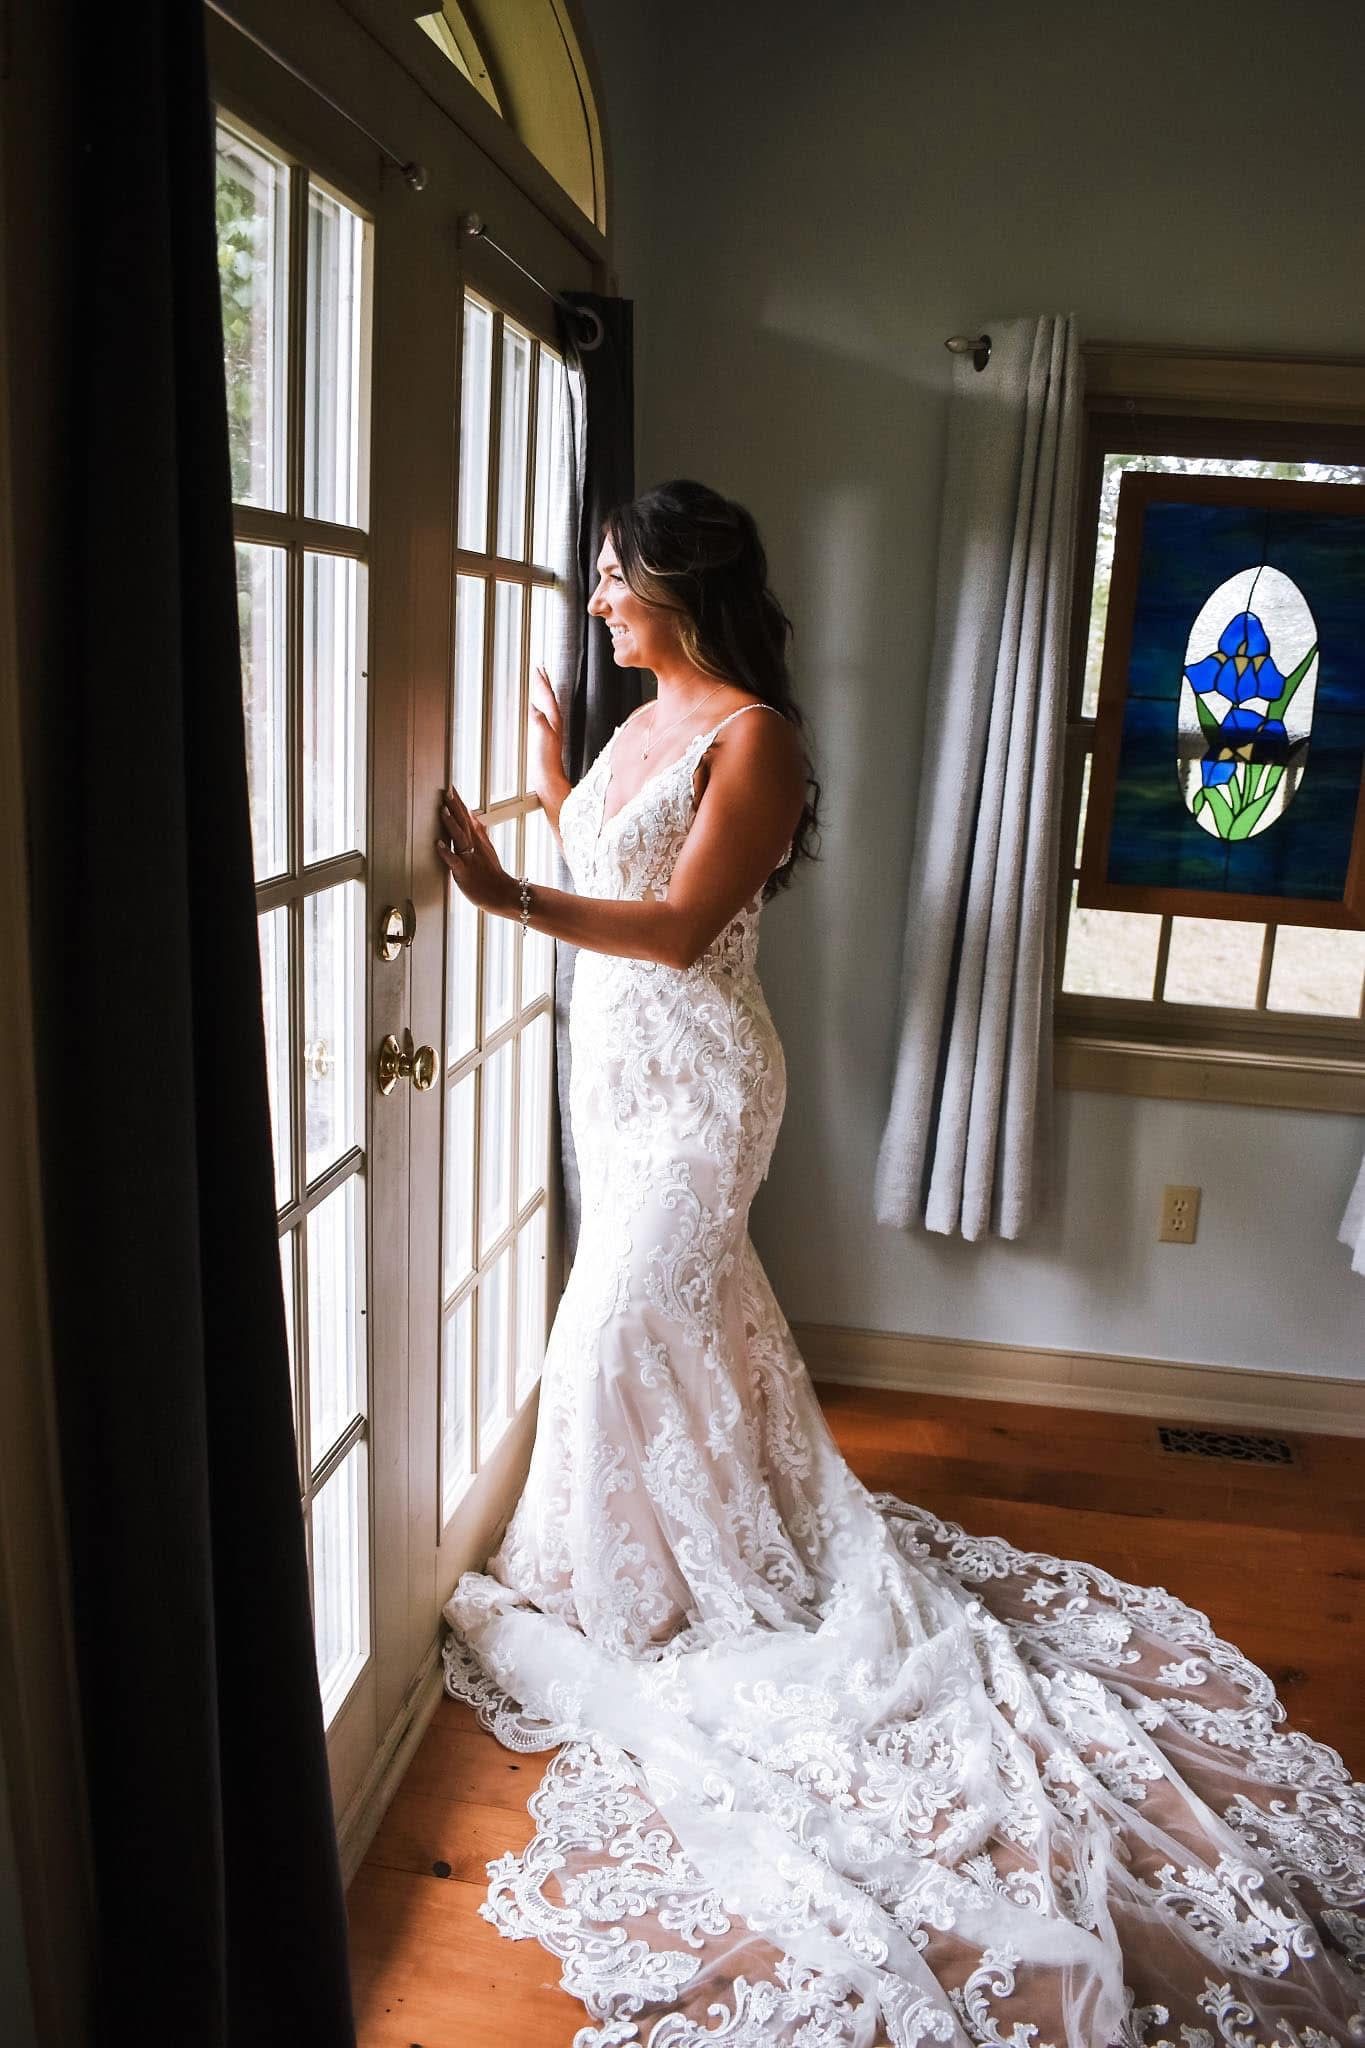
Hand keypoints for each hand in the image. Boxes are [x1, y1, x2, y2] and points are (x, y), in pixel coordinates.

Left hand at [437, 784, 514, 912]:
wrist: (502, 892)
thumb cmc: (491, 872)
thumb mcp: (487, 847)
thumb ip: (479, 830)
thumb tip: (472, 814)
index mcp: (478, 839)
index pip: (468, 816)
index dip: (459, 802)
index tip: (450, 787)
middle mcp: (474, 846)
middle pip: (464, 822)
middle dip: (455, 806)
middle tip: (446, 791)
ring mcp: (470, 858)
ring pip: (460, 837)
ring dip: (451, 824)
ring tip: (443, 810)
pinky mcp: (464, 872)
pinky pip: (454, 861)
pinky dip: (447, 852)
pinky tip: (438, 844)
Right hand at [528, 664, 567, 801]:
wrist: (547, 778)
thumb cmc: (546, 760)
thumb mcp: (542, 737)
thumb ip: (539, 721)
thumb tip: (533, 708)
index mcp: (553, 720)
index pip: (547, 695)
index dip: (542, 682)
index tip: (537, 668)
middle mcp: (553, 722)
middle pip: (548, 697)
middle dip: (543, 683)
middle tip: (539, 670)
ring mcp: (549, 729)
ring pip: (545, 705)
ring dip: (541, 693)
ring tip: (536, 684)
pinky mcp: (543, 737)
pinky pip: (540, 715)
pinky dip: (535, 707)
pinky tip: (531, 709)